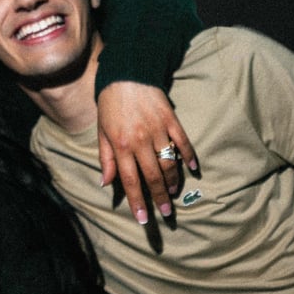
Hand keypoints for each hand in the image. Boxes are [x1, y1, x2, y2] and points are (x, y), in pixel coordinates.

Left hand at [97, 82, 196, 223]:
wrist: (126, 74)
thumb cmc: (110, 105)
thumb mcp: (101, 132)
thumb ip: (106, 159)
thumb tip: (106, 184)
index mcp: (121, 145)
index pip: (130, 180)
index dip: (137, 201)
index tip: (143, 219)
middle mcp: (140, 140)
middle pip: (152, 176)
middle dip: (159, 198)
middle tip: (166, 214)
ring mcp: (157, 130)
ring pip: (169, 162)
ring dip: (172, 181)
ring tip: (173, 194)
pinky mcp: (171, 119)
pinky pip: (182, 141)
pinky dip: (188, 156)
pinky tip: (192, 169)